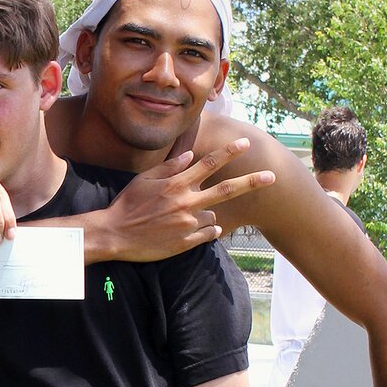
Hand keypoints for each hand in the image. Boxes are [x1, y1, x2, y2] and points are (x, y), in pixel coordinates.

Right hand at [97, 139, 275, 261]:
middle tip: (272, 176)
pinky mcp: (185, 242)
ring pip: (214, 215)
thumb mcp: (144, 179)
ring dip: (208, 213)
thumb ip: (170, 168)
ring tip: (186, 217)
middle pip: (227, 189)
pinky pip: (208, 234)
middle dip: (252, 181)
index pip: (210, 163)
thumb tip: (189, 156)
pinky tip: (198, 229)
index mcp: (177, 183)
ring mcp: (188, 224)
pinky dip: (208, 230)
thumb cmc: (127, 205)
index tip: (245, 143)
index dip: (230, 152)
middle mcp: (187, 202)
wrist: (114, 235)